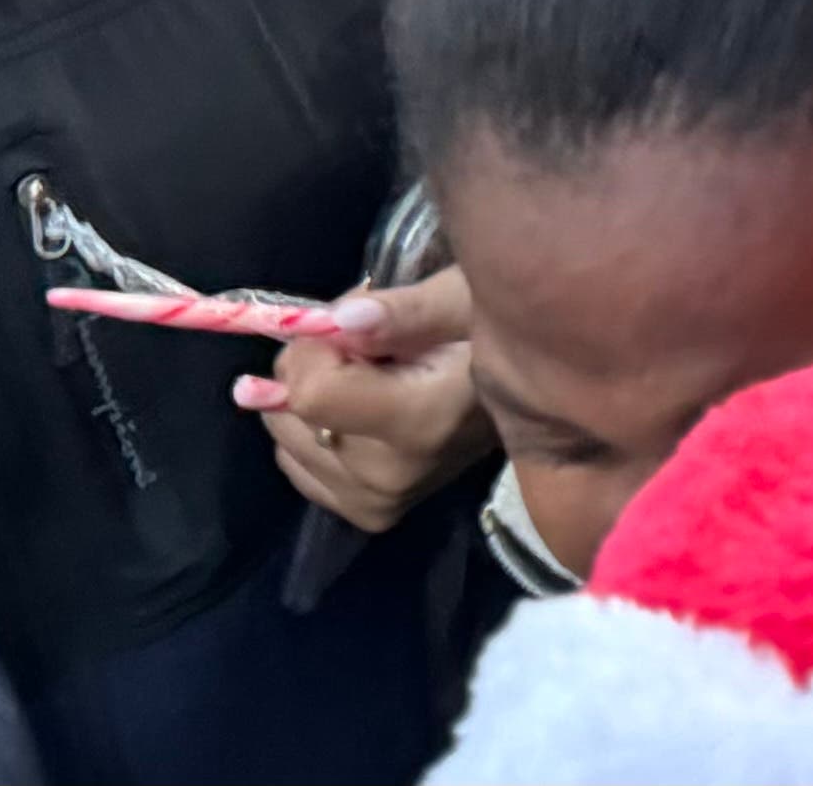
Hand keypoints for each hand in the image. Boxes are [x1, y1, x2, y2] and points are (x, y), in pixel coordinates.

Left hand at [240, 268, 493, 533]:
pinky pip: (298, 466)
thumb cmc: (490, 333)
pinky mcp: (372, 514)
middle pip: (291, 413)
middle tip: (367, 346)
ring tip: (370, 378)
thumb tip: (340, 323)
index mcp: (420, 420)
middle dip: (312, 364)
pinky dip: (312, 432)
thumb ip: (403, 310)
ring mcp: (380, 502)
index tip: (353, 323)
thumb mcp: (462, 298)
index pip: (312, 393)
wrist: (525, 396)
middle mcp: (392, 476)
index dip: (316, 345)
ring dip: (312, 397)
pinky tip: (356, 413)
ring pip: (286, 438)